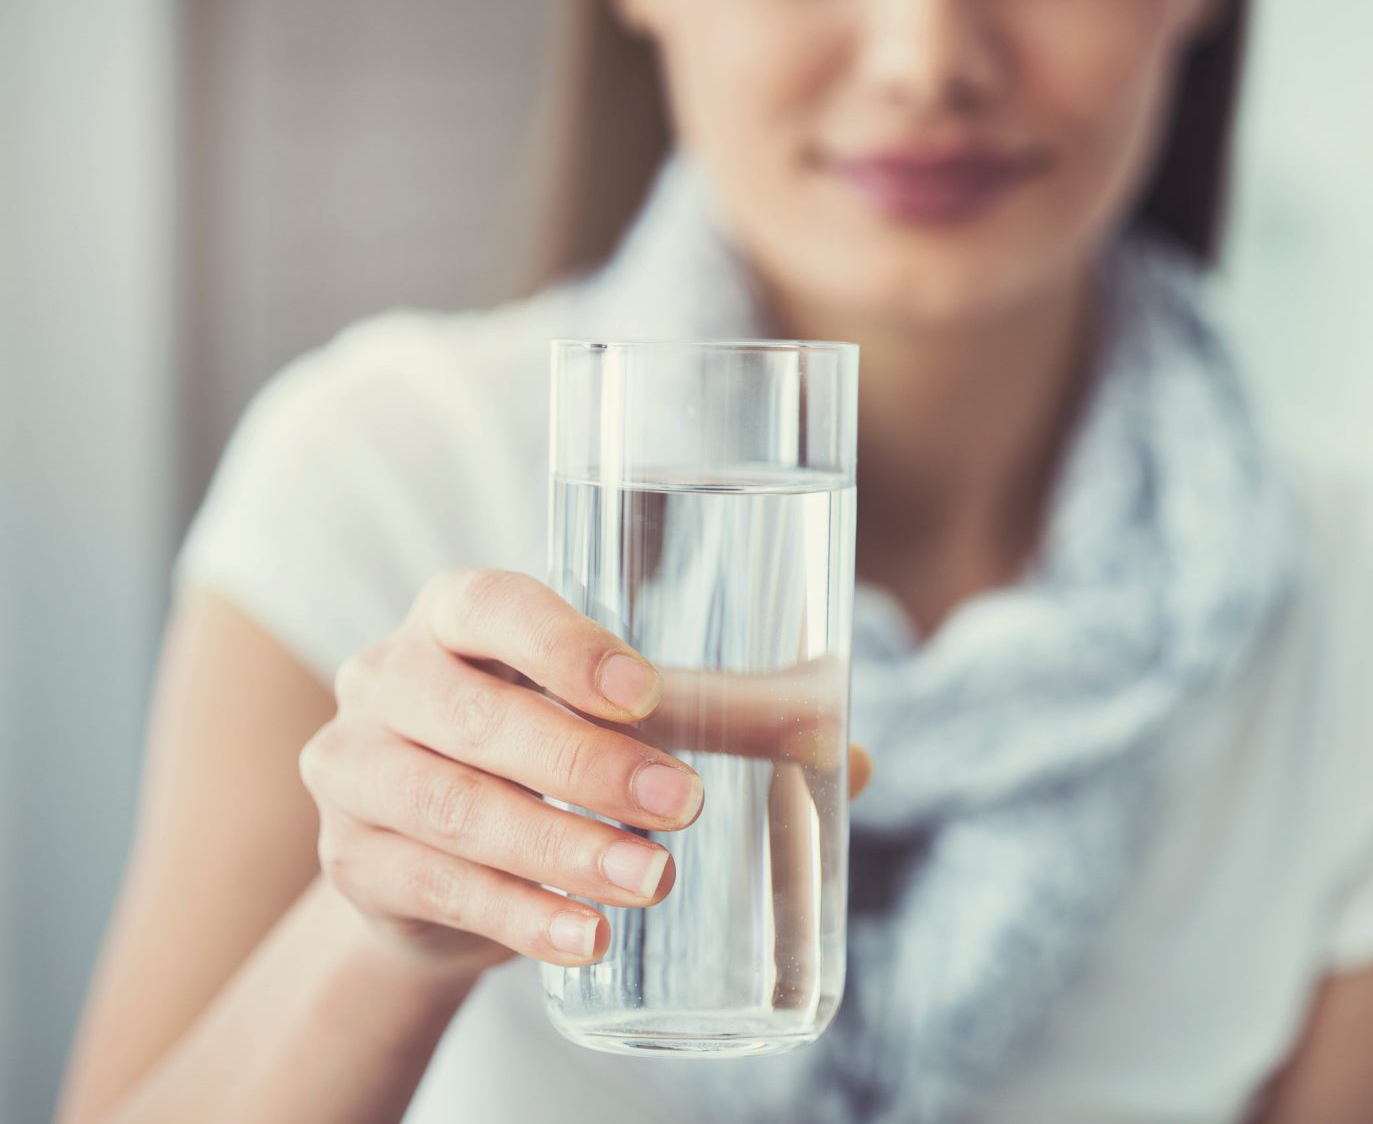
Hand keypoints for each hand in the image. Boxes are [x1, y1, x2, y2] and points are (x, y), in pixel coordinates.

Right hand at [299, 570, 869, 982]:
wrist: (435, 857)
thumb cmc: (542, 753)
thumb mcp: (617, 722)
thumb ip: (724, 722)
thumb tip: (848, 755)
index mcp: (457, 616)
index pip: (491, 604)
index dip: (563, 644)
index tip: (644, 693)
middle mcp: (390, 677)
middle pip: (475, 714)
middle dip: (587, 763)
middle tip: (687, 805)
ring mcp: (357, 770)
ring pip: (455, 807)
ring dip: (561, 848)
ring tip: (653, 881)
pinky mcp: (356, 863)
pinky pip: (437, 888)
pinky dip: (519, 916)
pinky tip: (586, 937)